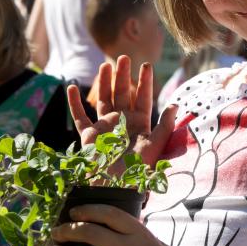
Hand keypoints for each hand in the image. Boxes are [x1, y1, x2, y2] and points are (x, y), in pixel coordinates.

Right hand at [67, 55, 176, 169]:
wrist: (117, 187)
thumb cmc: (138, 169)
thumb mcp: (156, 145)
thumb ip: (165, 125)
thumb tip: (176, 104)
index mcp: (139, 124)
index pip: (143, 98)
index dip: (145, 82)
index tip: (147, 66)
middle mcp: (122, 122)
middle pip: (122, 94)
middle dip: (123, 76)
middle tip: (123, 58)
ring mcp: (105, 127)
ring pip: (103, 99)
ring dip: (104, 83)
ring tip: (105, 66)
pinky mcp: (89, 135)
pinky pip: (80, 117)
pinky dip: (74, 103)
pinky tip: (71, 87)